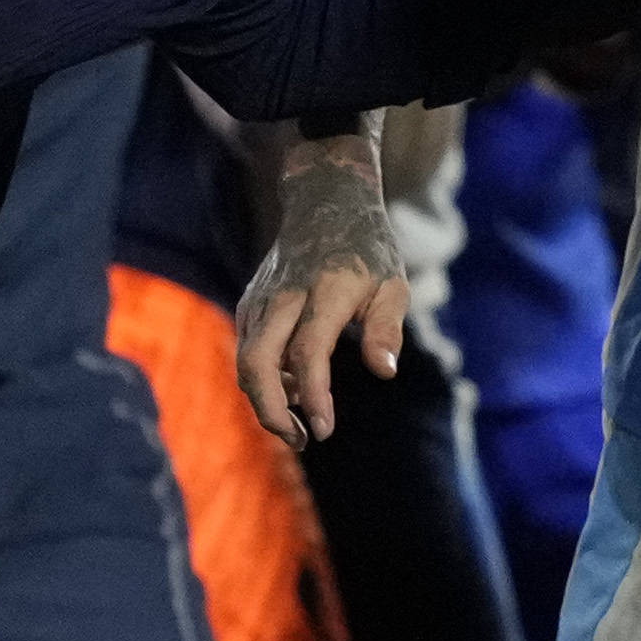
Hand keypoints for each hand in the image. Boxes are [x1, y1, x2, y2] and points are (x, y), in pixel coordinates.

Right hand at [237, 127, 402, 443]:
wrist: (325, 200)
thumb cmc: (368, 248)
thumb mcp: (394, 284)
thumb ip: (386, 329)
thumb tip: (384, 372)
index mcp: (325, 291)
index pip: (309, 353)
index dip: (315, 397)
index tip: (325, 430)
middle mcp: (285, 296)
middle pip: (257, 363)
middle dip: (271, 411)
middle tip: (302, 440)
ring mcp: (262, 299)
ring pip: (246, 361)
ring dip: (266, 402)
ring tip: (300, 429)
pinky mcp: (251, 304)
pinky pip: (248, 351)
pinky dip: (263, 380)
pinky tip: (294, 392)